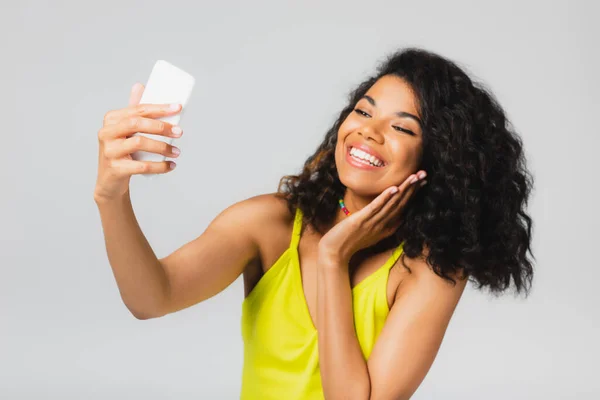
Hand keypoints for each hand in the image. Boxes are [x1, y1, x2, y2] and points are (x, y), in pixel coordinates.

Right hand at [94, 83, 182, 202]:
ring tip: (177, 152)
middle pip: (137, 123)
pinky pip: (142, 166)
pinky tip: (171, 166)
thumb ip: (133, 110)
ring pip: (140, 143)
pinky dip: (160, 166)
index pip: (138, 109)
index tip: (179, 108)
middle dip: (162, 126)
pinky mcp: (115, 168)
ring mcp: (109, 151)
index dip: (160, 108)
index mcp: (111, 119)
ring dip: (163, 147)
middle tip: (180, 132)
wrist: (110, 181)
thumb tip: (140, 85)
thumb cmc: (122, 152)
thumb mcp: (126, 130)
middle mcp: (107, 132)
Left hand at [318, 171, 427, 264]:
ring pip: (392, 204)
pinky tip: (394, 188)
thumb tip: (392, 212)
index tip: (423, 181)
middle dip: (413, 188)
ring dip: (404, 189)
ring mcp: (373, 223)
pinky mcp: (361, 220)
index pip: (403, 207)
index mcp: (387, 227)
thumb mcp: (372, 231)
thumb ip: (383, 222)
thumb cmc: (351, 240)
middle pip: (401, 204)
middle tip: (424, 174)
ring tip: (414, 177)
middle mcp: (383, 224)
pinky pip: (375, 208)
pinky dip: (385, 198)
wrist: (335, 252)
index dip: (413, 194)